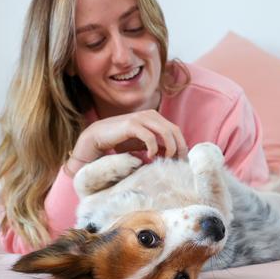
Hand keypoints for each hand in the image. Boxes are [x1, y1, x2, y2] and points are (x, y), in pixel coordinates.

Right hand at [65, 110, 187, 175]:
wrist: (97, 137)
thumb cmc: (120, 141)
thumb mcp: (142, 144)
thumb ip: (157, 146)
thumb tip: (173, 155)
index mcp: (155, 117)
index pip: (176, 130)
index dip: (182, 145)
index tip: (181, 161)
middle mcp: (150, 115)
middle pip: (174, 130)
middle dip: (179, 148)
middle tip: (178, 163)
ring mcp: (141, 118)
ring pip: (165, 132)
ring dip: (169, 148)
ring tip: (165, 160)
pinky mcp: (131, 125)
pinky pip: (149, 136)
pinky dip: (153, 148)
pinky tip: (150, 157)